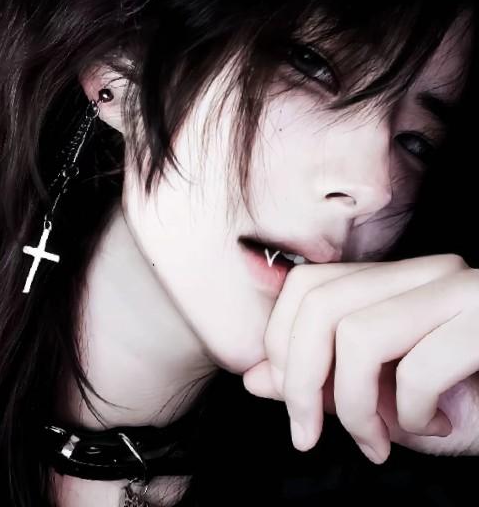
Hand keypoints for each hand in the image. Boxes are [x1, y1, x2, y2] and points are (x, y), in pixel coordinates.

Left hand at [242, 254, 478, 463]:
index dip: (280, 344)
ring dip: (355, 406)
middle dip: (300, 380)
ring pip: (358, 333)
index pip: (306, 286)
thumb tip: (254, 377)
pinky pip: (419, 365)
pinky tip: (434, 427)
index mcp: (391, 283)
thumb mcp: (380, 398)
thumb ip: (319, 382)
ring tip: (378, 440)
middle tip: (308, 433)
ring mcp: (459, 290)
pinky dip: (412, 414)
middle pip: (319, 304)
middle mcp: (422, 273)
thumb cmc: (464, 403)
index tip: (291, 403)